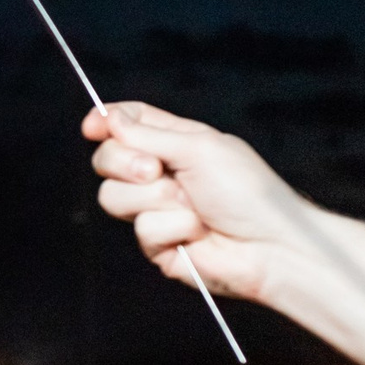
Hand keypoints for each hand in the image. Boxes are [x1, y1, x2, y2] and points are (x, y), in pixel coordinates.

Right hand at [83, 101, 312, 302]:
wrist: (271, 247)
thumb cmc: (249, 193)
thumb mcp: (200, 148)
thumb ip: (149, 134)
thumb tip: (109, 118)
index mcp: (175, 143)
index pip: (127, 124)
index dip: (106, 122)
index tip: (92, 127)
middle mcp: (161, 175)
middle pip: (107, 159)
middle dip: (124, 163)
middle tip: (155, 170)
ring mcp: (156, 210)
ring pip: (114, 197)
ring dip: (156, 200)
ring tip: (192, 207)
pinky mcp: (157, 245)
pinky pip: (141, 229)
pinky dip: (173, 228)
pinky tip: (198, 233)